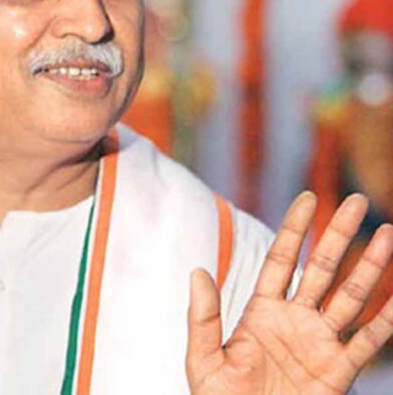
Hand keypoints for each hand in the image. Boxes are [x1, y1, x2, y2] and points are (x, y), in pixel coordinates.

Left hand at [186, 192, 392, 393]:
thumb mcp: (203, 358)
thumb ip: (203, 316)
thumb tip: (197, 271)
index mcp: (262, 311)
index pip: (282, 259)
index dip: (294, 228)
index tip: (305, 197)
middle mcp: (294, 319)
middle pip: (322, 268)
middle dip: (338, 234)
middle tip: (355, 201)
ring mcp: (319, 343)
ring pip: (350, 296)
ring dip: (370, 266)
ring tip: (387, 233)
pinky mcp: (337, 373)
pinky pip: (367, 343)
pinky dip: (386, 323)